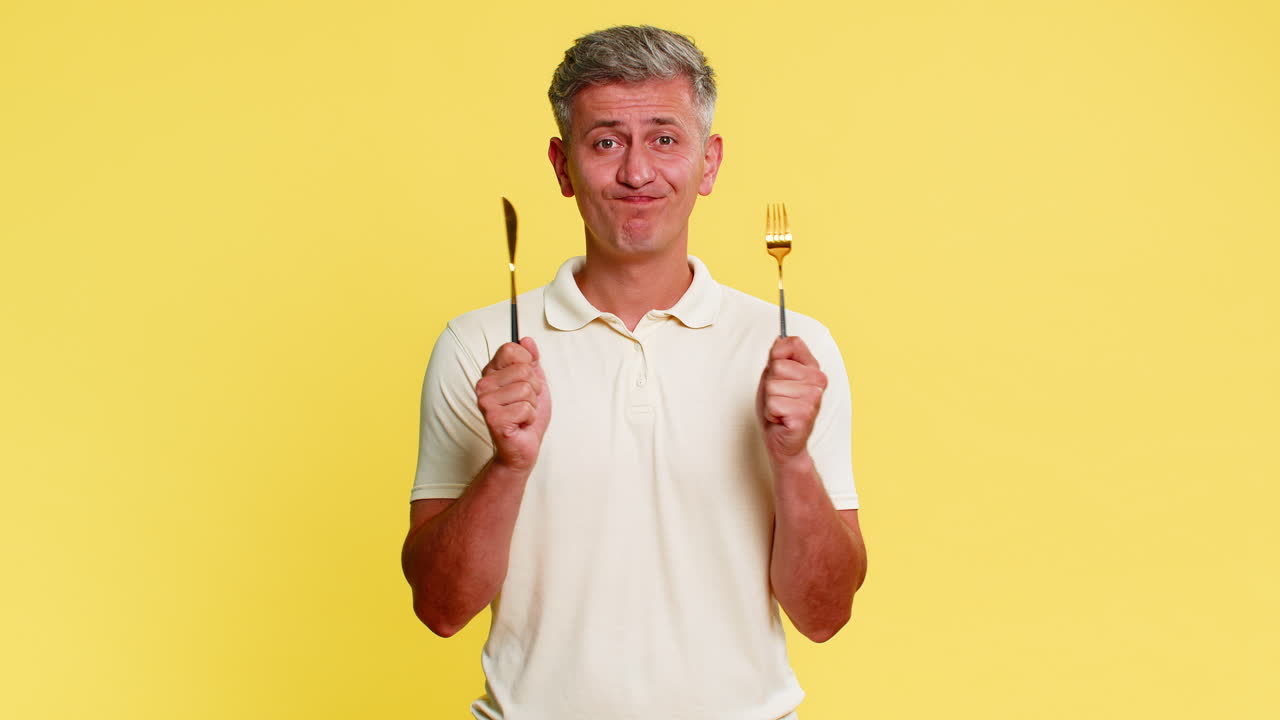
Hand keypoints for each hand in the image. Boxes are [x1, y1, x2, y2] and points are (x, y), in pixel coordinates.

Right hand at [476, 337, 551, 472]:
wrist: (522, 447)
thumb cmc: (526, 416)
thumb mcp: (534, 382)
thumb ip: (531, 359)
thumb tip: (526, 339)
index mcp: (490, 373)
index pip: (511, 349)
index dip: (527, 363)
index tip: (526, 379)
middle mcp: (483, 385)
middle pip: (524, 370)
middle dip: (534, 388)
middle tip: (525, 402)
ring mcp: (486, 402)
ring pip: (526, 389)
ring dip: (532, 405)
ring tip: (522, 414)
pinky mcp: (493, 418)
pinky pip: (526, 408)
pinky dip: (530, 418)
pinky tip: (520, 425)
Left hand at [757, 336, 826, 463]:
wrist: (782, 440)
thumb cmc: (779, 409)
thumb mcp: (774, 377)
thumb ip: (777, 357)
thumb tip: (780, 338)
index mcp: (814, 369)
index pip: (791, 344)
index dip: (777, 357)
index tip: (779, 374)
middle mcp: (818, 381)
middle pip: (777, 366)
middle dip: (771, 384)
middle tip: (779, 397)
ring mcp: (813, 398)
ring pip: (773, 386)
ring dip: (770, 401)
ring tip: (780, 409)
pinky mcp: (804, 415)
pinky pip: (773, 404)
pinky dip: (771, 413)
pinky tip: (781, 419)